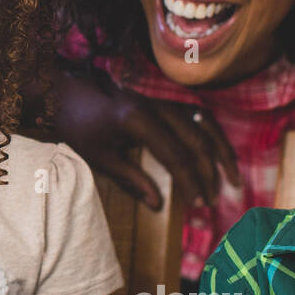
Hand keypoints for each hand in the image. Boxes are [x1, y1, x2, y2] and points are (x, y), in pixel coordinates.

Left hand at [52, 67, 239, 209]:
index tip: (199, 204)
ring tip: (232, 178)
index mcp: (138, 120)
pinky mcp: (162, 97)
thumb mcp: (98, 156)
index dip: (191, 181)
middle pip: (196, 140)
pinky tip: (218, 152)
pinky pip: (196, 114)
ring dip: (220, 151)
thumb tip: (158, 204)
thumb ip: (131, 179)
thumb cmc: (76, 124)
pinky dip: (211, 133)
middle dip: (209, 172)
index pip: (176, 155)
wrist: (63, 90)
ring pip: (204, 123)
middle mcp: (156, 105)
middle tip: (214, 200)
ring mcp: (161, 98)